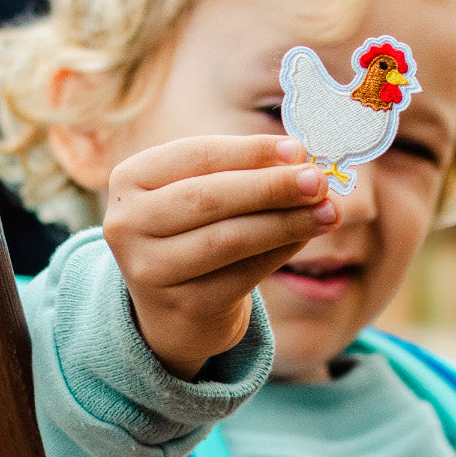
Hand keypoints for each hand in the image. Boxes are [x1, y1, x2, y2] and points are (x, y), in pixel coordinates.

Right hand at [103, 135, 338, 379]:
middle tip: (318, 180)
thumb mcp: (200, 192)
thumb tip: (301, 160)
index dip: (251, 151)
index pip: (197, 156)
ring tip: (328, 211)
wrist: (174, 307)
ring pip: (228, 239)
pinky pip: (242, 274)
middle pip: (210, 198)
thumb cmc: (193, 232)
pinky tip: (306, 237)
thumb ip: (241, 172)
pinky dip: (280, 252)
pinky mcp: (182, 305)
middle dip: (271, 187)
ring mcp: (150, 269)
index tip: (298, 149)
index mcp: (130, 179)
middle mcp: (128, 224)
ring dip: (285, 222)